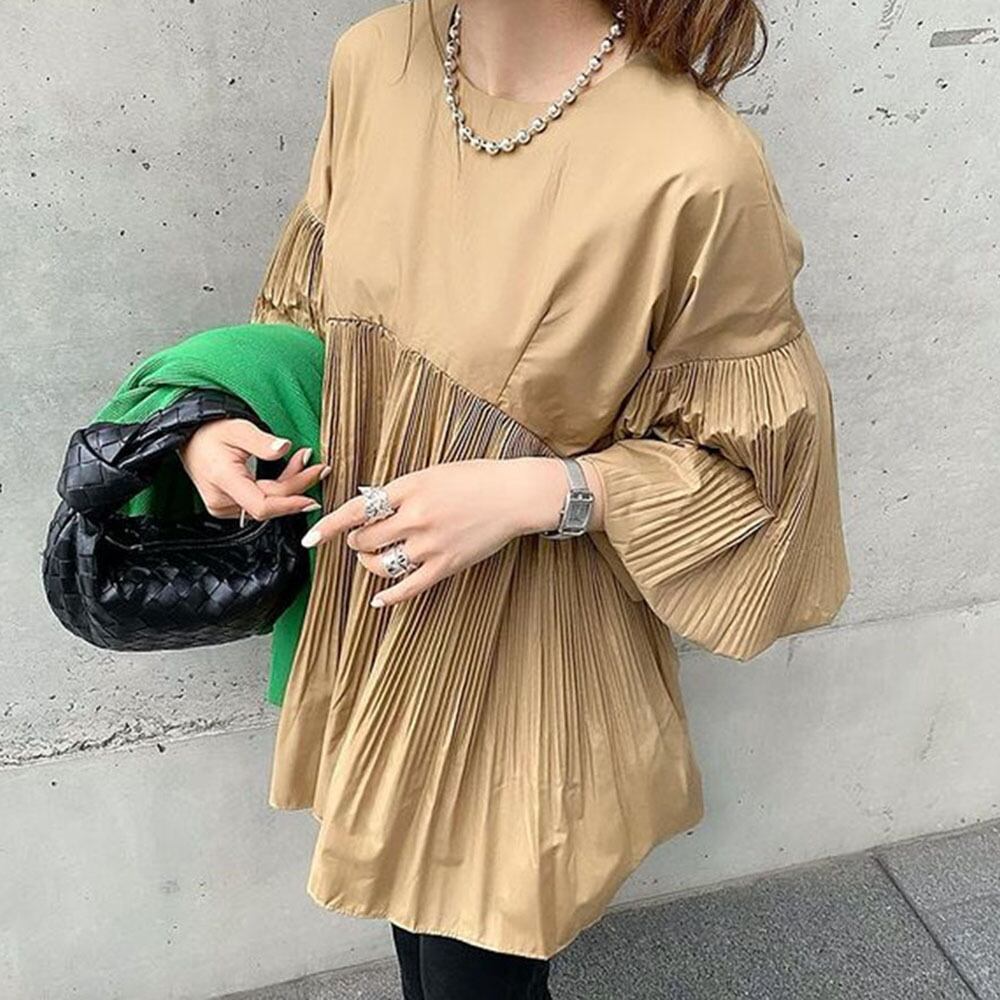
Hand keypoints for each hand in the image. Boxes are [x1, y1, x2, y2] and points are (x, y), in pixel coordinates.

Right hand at [176, 417, 330, 519]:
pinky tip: (290, 474)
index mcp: (223, 481)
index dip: (291, 503)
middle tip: (318, 468)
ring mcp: (223, 507)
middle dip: (297, 485)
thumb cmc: (212, 431)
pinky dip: (277, 491)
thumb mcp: (239, 428)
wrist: (190, 436)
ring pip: (267, 505)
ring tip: (305, 464)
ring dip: (289, 487)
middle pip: (269, 504)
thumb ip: (262, 441)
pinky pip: (259, 503)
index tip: (313, 495)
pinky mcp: (228, 507)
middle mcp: (221, 501)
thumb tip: (284, 448)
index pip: (262, 506)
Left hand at [299, 457, 572, 607]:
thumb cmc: (476, 478)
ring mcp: (430, 544)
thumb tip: (371, 504)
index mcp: (409, 488)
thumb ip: (402, 490)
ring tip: (371, 559)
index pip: (357, 509)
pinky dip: (389, 597)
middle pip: (365, 539)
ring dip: (369, 564)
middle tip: (359, 540)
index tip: (310, 538)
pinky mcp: (446, 565)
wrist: (514, 495)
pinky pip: (409, 587)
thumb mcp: (433, 473)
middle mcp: (415, 517)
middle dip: (355, 542)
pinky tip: (379, 600)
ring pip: (381, 565)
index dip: (329, 526)